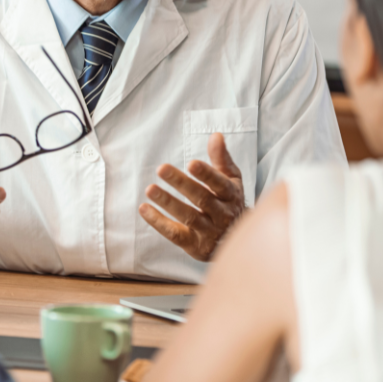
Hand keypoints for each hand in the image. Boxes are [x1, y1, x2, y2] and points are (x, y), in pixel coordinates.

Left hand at [139, 133, 244, 261]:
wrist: (238, 241)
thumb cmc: (229, 202)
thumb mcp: (231, 180)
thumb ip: (221, 159)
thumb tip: (216, 135)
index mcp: (231, 195)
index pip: (219, 184)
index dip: (206, 174)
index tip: (192, 163)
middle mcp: (222, 215)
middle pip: (202, 198)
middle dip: (181, 183)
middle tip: (161, 168)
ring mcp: (209, 232)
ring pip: (188, 217)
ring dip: (168, 203)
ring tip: (150, 189)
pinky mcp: (195, 246)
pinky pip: (176, 234)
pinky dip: (159, 222)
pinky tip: (144, 209)